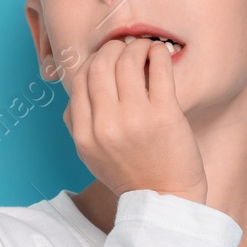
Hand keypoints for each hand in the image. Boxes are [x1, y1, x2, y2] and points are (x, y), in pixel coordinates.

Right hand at [63, 38, 206, 203]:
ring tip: (146, 48)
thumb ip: (80, 123)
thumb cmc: (133, 174)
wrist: (167, 200)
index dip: (93, 60)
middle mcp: (106, 126)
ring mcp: (135, 119)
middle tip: (126, 48)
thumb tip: (79, 87)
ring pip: (127, 61)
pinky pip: (158, 69)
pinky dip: (158, 52)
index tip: (107, 58)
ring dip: (137, 46)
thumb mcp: (92, 155)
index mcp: (85, 135)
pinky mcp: (165, 115)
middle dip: (112, 48)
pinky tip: (161, 53)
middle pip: (99, 65)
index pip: (80, 80)